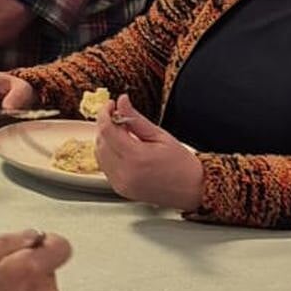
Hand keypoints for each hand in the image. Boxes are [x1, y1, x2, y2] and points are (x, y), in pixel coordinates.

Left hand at [94, 94, 202, 210]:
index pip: (107, 130)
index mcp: (136, 157)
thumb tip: (122, 101)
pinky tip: (123, 149)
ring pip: (99, 154)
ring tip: (124, 134)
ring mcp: (120, 183)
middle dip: (106, 125)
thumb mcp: (160, 135)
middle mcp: (125, 173)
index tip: (110, 105)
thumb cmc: (181, 164)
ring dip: (106, 140)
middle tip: (119, 117)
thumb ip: (136, 118)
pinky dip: (108, 154)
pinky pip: (105, 167)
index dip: (104, 113)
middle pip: (100, 141)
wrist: (192, 189)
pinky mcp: (120, 189)